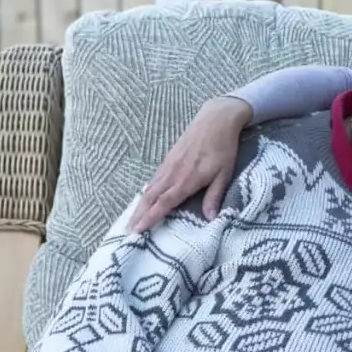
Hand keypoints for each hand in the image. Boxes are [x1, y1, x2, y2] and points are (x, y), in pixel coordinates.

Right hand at [127, 95, 251, 232]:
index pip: (164, 203)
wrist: (215, 120)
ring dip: (139, 205)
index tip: (138, 230)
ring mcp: (168, 166)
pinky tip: (144, 199)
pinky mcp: (168, 159)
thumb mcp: (224, 174)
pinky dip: (146, 192)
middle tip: (127, 231)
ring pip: (150, 189)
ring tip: (131, 219)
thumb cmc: (223, 148)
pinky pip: (154, 179)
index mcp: (186, 180)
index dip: (150, 218)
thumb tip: (210, 218)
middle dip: (138, 215)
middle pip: (151, 198)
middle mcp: (173, 174)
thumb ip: (214, 196)